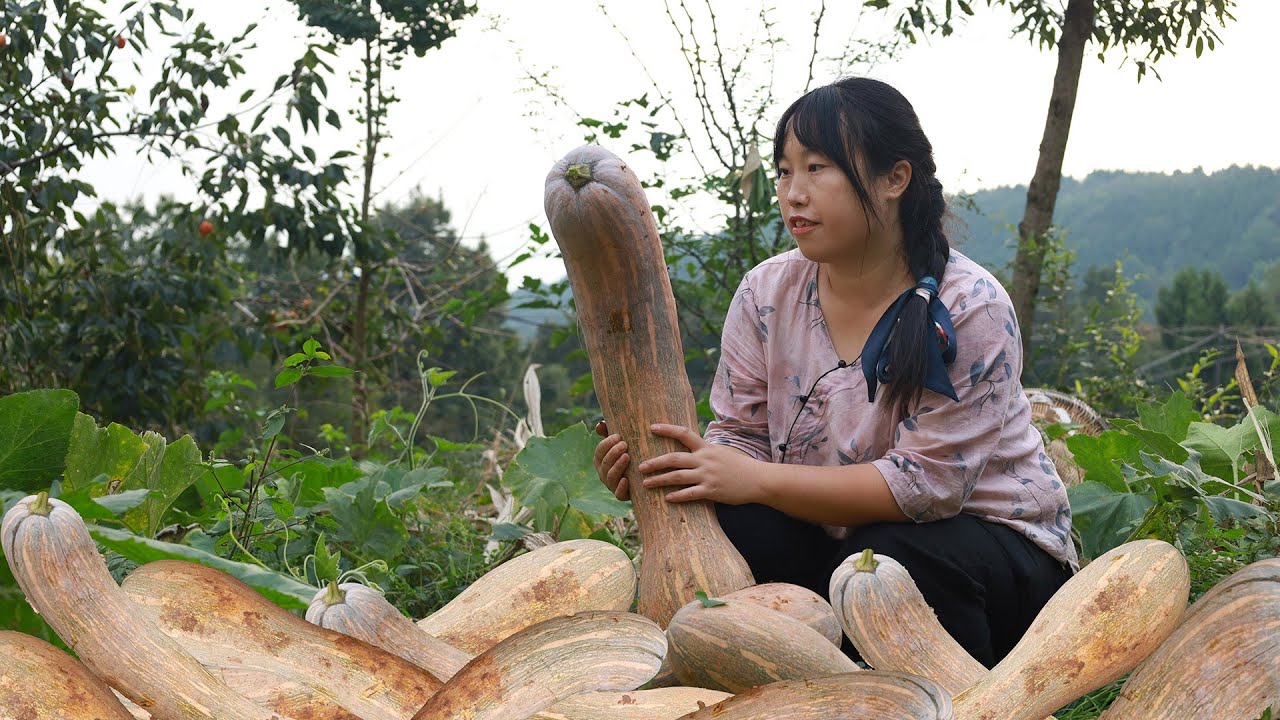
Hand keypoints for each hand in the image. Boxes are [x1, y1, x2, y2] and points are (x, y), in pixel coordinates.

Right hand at [593, 420, 631, 500]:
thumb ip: (610, 434)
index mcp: (601, 460)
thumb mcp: (621, 445)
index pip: (599, 451)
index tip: (618, 436)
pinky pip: (618, 494)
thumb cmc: (630, 456)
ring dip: (617, 466)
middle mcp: (603, 473)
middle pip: (604, 463)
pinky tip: (626, 479)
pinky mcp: (622, 496)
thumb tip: (600, 424)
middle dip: (613, 453)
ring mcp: (611, 485)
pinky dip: (621, 487)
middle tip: (625, 444)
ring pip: (610, 476)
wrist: (644, 478)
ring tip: (627, 456)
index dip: (606, 443)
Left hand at [638, 423, 763, 504]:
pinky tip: (667, 498)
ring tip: (646, 483)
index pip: (683, 433)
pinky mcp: (712, 491)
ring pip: (677, 477)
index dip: (667, 429)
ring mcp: (708, 475)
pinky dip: (677, 496)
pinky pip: (690, 494)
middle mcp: (705, 459)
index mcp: (706, 447)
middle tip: (639, 466)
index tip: (651, 427)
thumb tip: (689, 449)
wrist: (759, 480)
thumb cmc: (739, 467)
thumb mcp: (721, 453)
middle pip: (674, 458)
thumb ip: (704, 451)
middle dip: (655, 462)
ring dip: (659, 480)